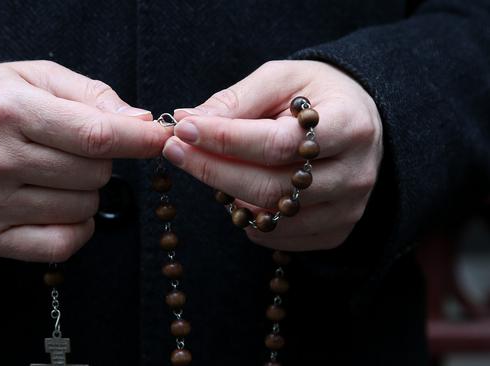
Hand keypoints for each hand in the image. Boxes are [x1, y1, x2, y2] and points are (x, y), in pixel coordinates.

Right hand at [0, 61, 170, 261]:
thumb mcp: (35, 77)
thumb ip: (92, 95)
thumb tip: (139, 123)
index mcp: (9, 111)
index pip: (94, 135)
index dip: (139, 140)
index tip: (162, 139)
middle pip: (94, 174)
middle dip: (101, 161)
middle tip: (75, 149)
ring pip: (84, 208)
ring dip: (85, 191)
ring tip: (55, 172)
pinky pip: (62, 244)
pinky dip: (76, 227)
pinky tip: (60, 206)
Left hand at [164, 60, 382, 250]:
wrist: (359, 118)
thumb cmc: (315, 95)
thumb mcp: (281, 78)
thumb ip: (237, 99)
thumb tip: (187, 120)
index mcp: (349, 125)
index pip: (277, 143)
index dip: (224, 139)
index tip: (184, 129)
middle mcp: (355, 174)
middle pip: (271, 186)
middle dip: (213, 169)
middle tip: (176, 150)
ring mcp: (348, 208)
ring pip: (273, 217)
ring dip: (228, 195)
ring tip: (207, 167)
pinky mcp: (337, 231)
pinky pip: (280, 237)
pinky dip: (249, 219)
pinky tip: (237, 193)